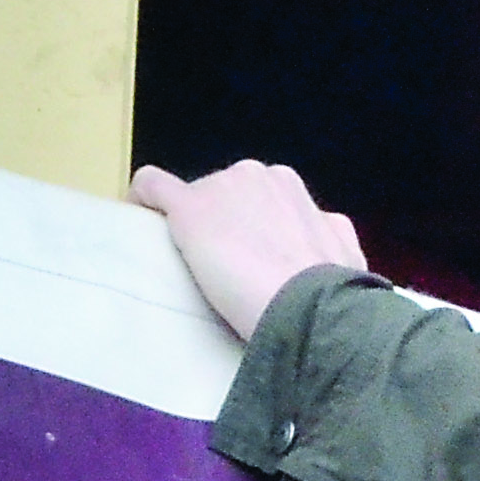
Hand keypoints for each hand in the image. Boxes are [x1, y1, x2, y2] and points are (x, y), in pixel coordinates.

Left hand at [130, 160, 367, 339]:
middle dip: (220, 221)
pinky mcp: (187, 208)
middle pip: (224, 193)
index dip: (247, 224)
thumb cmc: (329, 290)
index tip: (245, 254)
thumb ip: (327, 234)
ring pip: (193, 197)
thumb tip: (326, 235)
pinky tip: (136, 217)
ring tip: (190, 263)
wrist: (308, 306)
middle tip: (224, 268)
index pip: (257, 197)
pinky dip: (142, 199)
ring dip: (191, 223)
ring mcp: (219, 188)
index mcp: (290, 186)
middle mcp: (256, 175)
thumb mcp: (342, 251)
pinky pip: (152, 186)